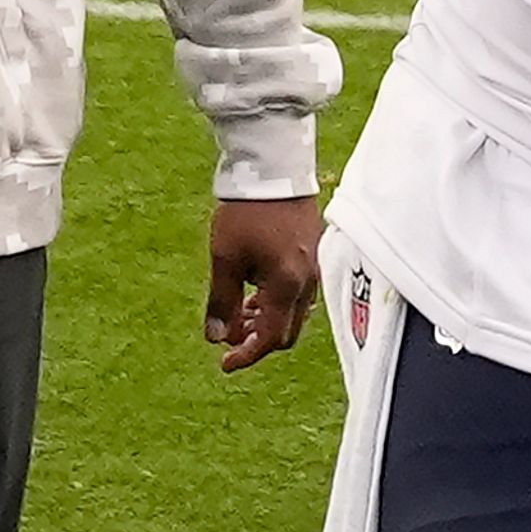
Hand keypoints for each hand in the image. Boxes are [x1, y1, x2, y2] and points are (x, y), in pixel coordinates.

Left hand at [205, 194, 323, 373]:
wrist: (273, 169)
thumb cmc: (247, 213)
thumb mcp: (225, 259)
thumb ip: (221, 301)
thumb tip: (215, 337)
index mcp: (287, 286)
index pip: (270, 339)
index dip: (246, 356)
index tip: (224, 363)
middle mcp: (307, 282)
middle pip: (286, 332)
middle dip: (257, 340)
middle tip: (230, 336)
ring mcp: (315, 269)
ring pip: (294, 314)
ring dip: (267, 321)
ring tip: (240, 310)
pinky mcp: (314, 255)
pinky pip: (300, 294)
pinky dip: (278, 303)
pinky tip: (257, 289)